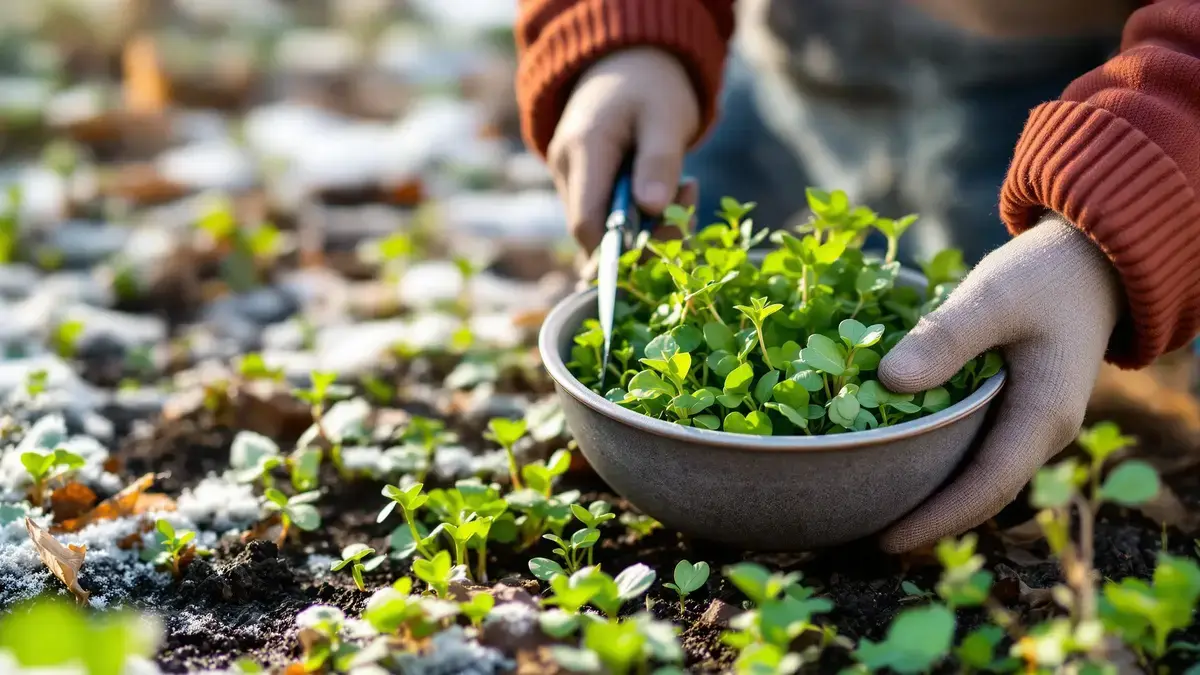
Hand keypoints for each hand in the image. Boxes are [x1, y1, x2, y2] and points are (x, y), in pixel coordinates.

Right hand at [549, 47, 699, 251]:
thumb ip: (659, 162)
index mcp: (583, 149)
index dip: (620, 250)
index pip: (587, 223)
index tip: (667, 244)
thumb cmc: (651, 84)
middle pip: (595, 233)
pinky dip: (642, 215)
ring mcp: (571, 178)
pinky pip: (609, 217)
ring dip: (650, 225)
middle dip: (647, 237)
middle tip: (690, 203)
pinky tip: (670, 190)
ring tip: (687, 188)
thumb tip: (651, 209)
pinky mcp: (583, 184)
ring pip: (604, 229)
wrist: (628, 60)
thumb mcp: (666, 116)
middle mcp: (567, 168)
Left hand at [876, 215, 1123, 552]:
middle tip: (865, 536)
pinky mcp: (1019, 408)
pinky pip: (978, 450)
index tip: (886, 539)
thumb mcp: (993, 297)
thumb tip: (890, 380)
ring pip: (980, 475)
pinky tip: (900, 464)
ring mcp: (1033, 422)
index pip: (985, 487)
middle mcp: (1042, 431)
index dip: (936, 518)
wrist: (1090, 259)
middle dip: (930, 520)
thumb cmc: (1045, 275)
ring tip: (875, 509)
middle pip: (981, 493)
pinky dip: (942, 464)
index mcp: (1043, 416)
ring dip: (934, 495)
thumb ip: (946, 338)